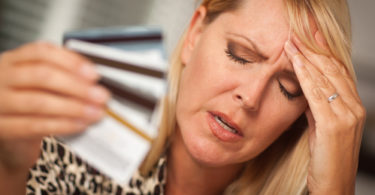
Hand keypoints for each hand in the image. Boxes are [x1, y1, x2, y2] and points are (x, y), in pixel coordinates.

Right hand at [0, 42, 109, 171]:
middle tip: (101, 95)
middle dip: (77, 86)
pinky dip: (62, 125)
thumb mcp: (41, 84)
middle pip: (42, 75)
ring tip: (95, 112)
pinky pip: (34, 126)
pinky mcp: (1, 127)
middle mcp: (1, 77)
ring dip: (73, 107)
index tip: (94, 74)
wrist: (8, 134)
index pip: (41, 52)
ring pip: (39, 102)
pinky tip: (80, 124)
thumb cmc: (29, 103)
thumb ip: (62, 76)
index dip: (71, 62)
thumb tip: (94, 80)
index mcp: (13, 60)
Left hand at [284, 32, 365, 193]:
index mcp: (352, 107)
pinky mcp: (335, 124)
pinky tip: (295, 62)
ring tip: (292, 42)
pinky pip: (317, 93)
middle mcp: (354, 107)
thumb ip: (316, 107)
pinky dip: (305, 75)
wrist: (333, 186)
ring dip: (306, 57)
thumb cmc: (325, 159)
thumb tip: (305, 88)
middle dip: (314, 49)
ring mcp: (347, 115)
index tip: (308, 38)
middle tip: (298, 32)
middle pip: (333, 70)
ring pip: (325, 78)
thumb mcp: (320, 127)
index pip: (337, 72)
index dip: (322, 53)